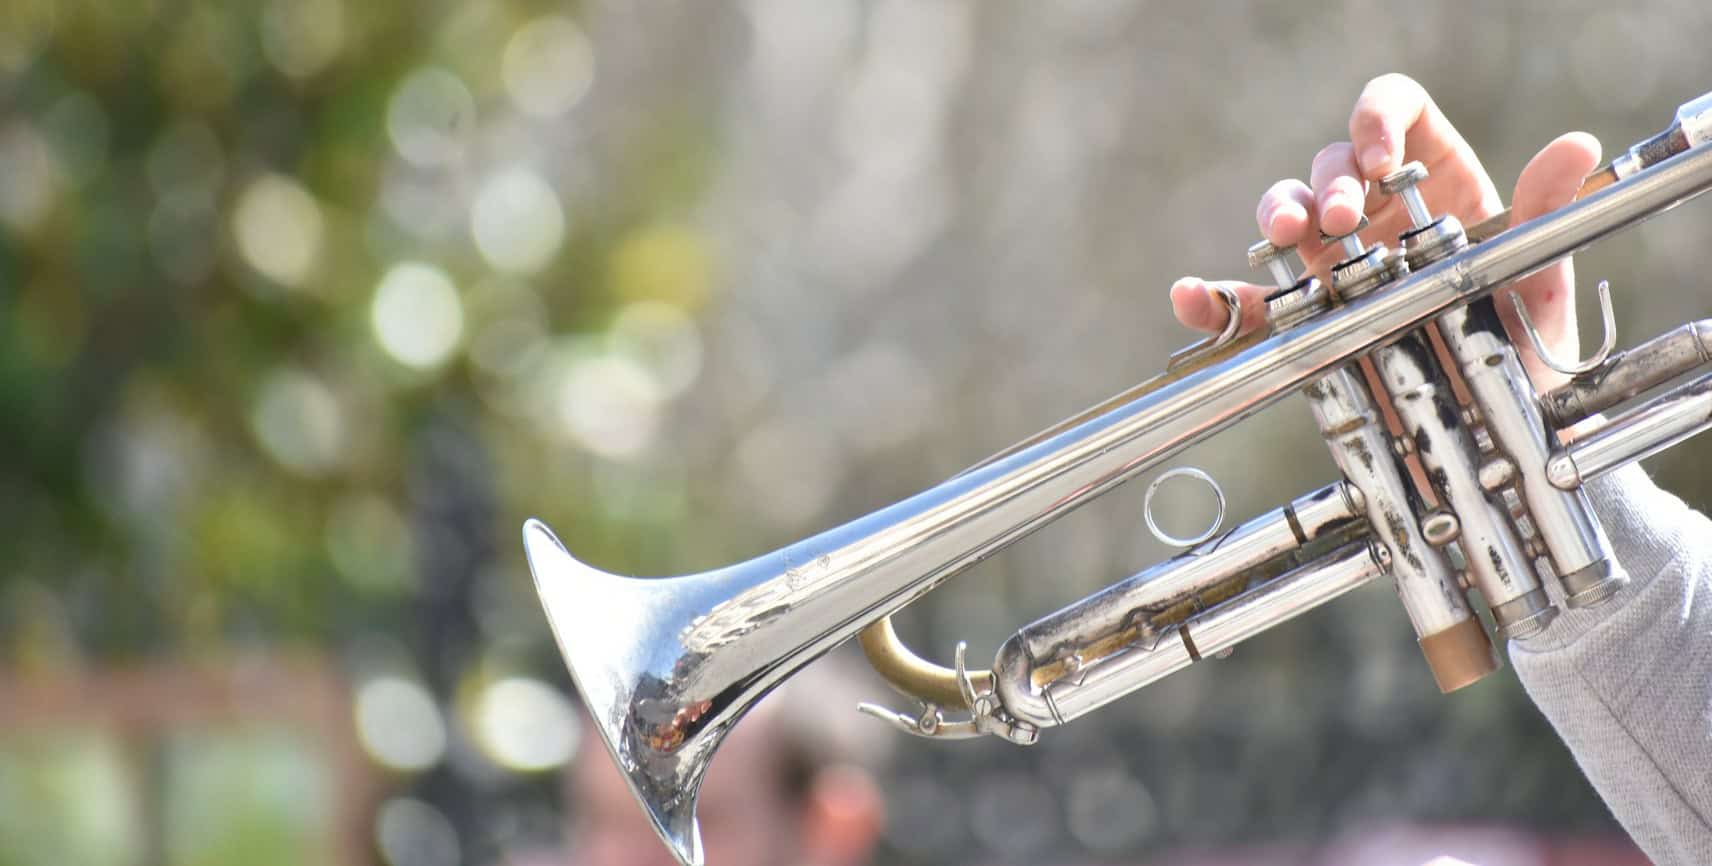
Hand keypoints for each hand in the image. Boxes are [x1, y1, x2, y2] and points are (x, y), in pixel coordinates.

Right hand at [1168, 73, 1600, 387]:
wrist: (1497, 433)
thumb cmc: (1526, 352)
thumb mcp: (1541, 282)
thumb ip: (1549, 214)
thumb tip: (1575, 147)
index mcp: (1435, 185)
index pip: (1397, 116)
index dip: (1377, 119)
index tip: (1380, 159)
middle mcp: (1376, 216)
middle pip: (1330, 165)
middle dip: (1326, 184)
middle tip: (1341, 221)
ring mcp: (1332, 264)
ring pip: (1285, 215)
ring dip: (1276, 213)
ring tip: (1282, 235)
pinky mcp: (1302, 320)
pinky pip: (1249, 302)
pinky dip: (1214, 298)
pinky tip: (1192, 297)